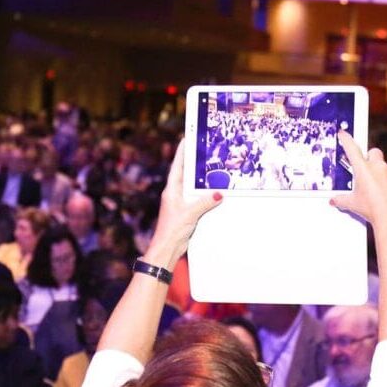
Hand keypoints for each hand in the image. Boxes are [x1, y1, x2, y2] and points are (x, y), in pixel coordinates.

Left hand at [144, 139, 222, 266]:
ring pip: (191, 186)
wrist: (167, 248)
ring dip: (199, 178)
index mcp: (172, 190)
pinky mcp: (186, 212)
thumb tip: (219, 194)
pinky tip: (213, 191)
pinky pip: (196, 198)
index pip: (177, 166)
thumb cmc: (172, 230)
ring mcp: (180, 203)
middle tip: (202, 149)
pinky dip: (204, 193)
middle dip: (192, 162)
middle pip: (185, 174)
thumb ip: (204, 203)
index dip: (182, 152)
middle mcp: (175, 194)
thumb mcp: (190, 213)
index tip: (187, 138)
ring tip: (210, 166)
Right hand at [329, 131, 386, 230]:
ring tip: (379, 189)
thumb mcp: (352, 204)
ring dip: (382, 173)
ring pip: (385, 165)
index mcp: (363, 169)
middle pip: (373, 152)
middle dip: (370, 159)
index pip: (351, 149)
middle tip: (368, 172)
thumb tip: (334, 200)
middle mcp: (378, 166)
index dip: (346, 140)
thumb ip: (340, 199)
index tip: (343, 134)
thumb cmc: (372, 210)